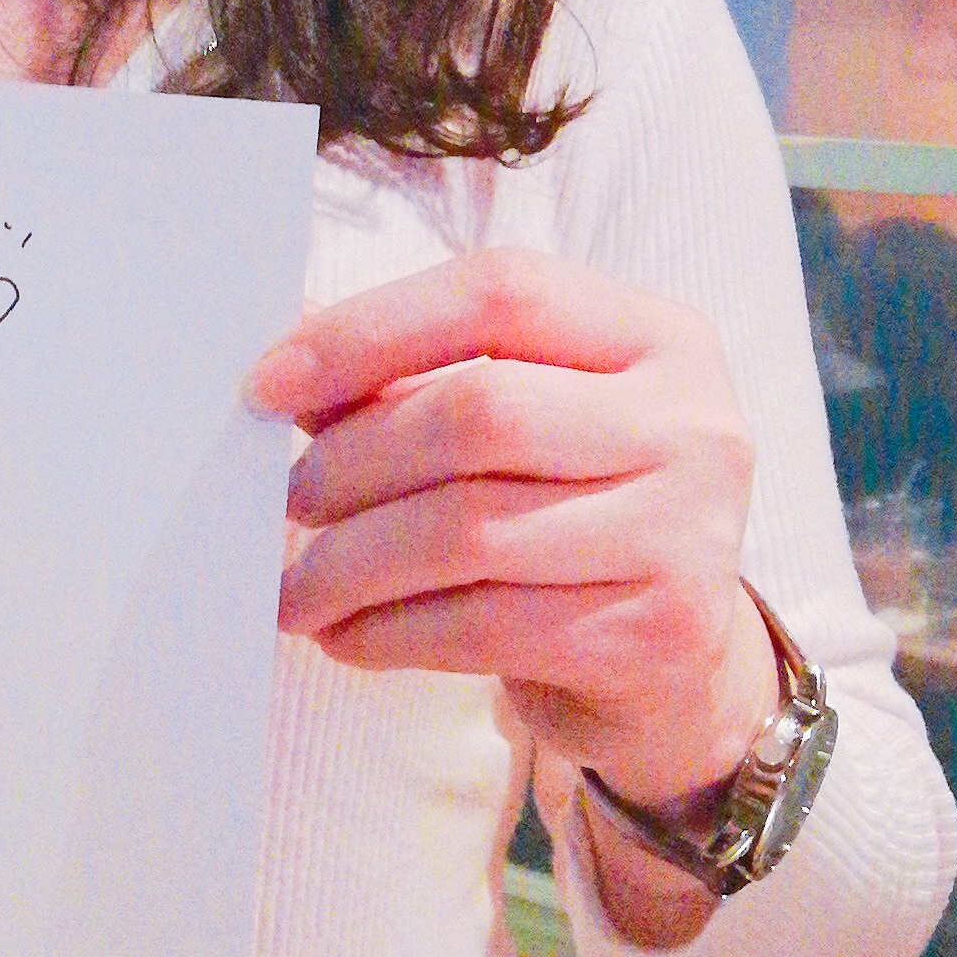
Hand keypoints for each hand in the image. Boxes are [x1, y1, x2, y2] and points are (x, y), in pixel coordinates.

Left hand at [248, 249, 776, 816]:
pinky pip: (486, 625)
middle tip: (285, 502)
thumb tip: (279, 370)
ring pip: (471, 532)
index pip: (499, 294)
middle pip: (478, 413)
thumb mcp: (515, 420)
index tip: (267, 385)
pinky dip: (388, 631)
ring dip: (351, 564)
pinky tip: (344, 634)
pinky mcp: (661, 632)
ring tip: (295, 587)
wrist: (673, 662)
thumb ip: (411, 378)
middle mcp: (690, 423)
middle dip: (352, 462)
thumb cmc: (565, 511)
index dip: (369, 330)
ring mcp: (687, 530)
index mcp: (655, 336)